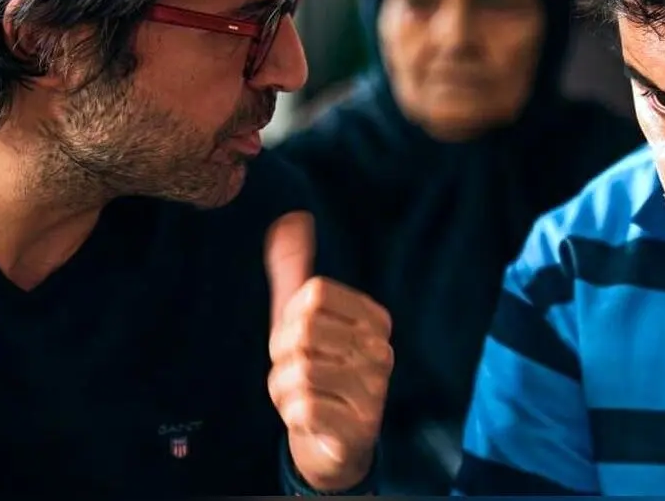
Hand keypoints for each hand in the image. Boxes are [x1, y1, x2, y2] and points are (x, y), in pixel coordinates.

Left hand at [265, 211, 393, 490]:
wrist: (333, 444)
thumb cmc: (318, 371)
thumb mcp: (303, 318)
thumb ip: (294, 270)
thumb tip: (289, 219)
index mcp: (375, 318)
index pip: (314, 293)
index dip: (290, 316)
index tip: (300, 337)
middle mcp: (382, 350)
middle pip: (303, 330)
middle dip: (282, 355)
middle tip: (295, 370)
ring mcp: (375, 390)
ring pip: (298, 371)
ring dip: (283, 388)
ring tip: (302, 396)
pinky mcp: (359, 428)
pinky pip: (302, 407)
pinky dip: (291, 413)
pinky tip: (309, 418)